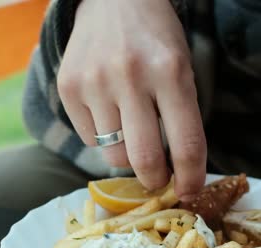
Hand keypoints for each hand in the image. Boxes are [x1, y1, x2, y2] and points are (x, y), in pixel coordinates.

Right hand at [57, 0, 206, 200]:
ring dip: (128, 157)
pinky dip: (104, 138)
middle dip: (156, 180)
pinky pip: (90, 139)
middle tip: (160, 180)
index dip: (191, 177)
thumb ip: (181, 117)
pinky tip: (110, 113)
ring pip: (113, 155)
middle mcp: (130, 76)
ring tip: (134, 136)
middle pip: (144, 159)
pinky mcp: (68, 87)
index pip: (186, 143)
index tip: (191, 192)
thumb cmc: (156, 41)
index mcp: (170, 72)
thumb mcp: (181, 69)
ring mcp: (94, 82)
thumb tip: (179, 174)